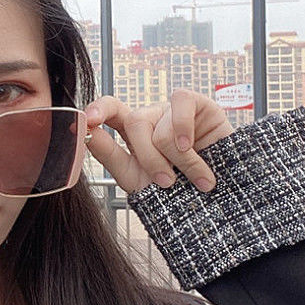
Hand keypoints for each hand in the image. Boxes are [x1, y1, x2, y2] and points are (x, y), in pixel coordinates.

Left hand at [84, 89, 234, 194]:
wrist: (218, 202)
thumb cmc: (175, 193)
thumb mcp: (135, 178)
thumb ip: (108, 153)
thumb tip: (85, 132)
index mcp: (133, 133)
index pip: (111, 110)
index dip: (98, 109)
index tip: (87, 120)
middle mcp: (153, 118)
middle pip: (134, 122)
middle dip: (149, 158)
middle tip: (167, 183)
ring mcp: (175, 111)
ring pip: (159, 124)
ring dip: (175, 157)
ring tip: (193, 178)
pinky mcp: (200, 105)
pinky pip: (181, 102)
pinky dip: (183, 129)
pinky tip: (193, 148)